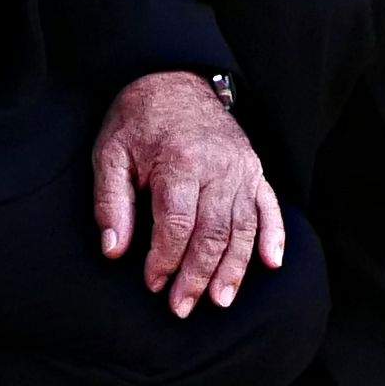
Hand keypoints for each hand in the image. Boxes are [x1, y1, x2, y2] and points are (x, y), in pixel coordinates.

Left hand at [95, 70, 287, 315]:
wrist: (172, 78)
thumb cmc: (138, 121)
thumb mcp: (110, 154)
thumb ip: (111, 202)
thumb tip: (114, 250)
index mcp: (181, 161)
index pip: (178, 224)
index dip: (165, 259)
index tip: (153, 284)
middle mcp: (218, 166)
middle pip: (214, 232)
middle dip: (198, 275)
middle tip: (182, 307)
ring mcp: (242, 168)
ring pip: (243, 227)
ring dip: (234, 268)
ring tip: (220, 301)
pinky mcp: (254, 169)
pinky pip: (269, 207)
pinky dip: (274, 236)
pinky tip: (271, 263)